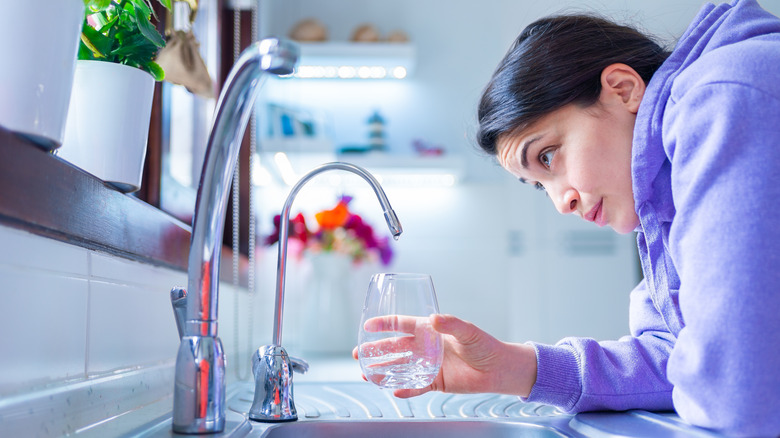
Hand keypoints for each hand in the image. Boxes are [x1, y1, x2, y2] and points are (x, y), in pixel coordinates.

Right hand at [353, 314, 536, 397]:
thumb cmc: (485, 346)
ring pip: (401, 368)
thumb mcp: (469, 332)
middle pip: (395, 348)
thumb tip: (434, 319)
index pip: (403, 325)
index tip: (368, 325)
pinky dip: (405, 389)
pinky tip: (392, 390)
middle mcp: (427, 347)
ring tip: (366, 374)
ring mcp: (429, 365)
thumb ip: (451, 325)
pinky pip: (416, 386)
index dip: (385, 324)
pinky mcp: (436, 382)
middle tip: (359, 353)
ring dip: (383, 370)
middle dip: (376, 350)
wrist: (499, 369)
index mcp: (431, 331)